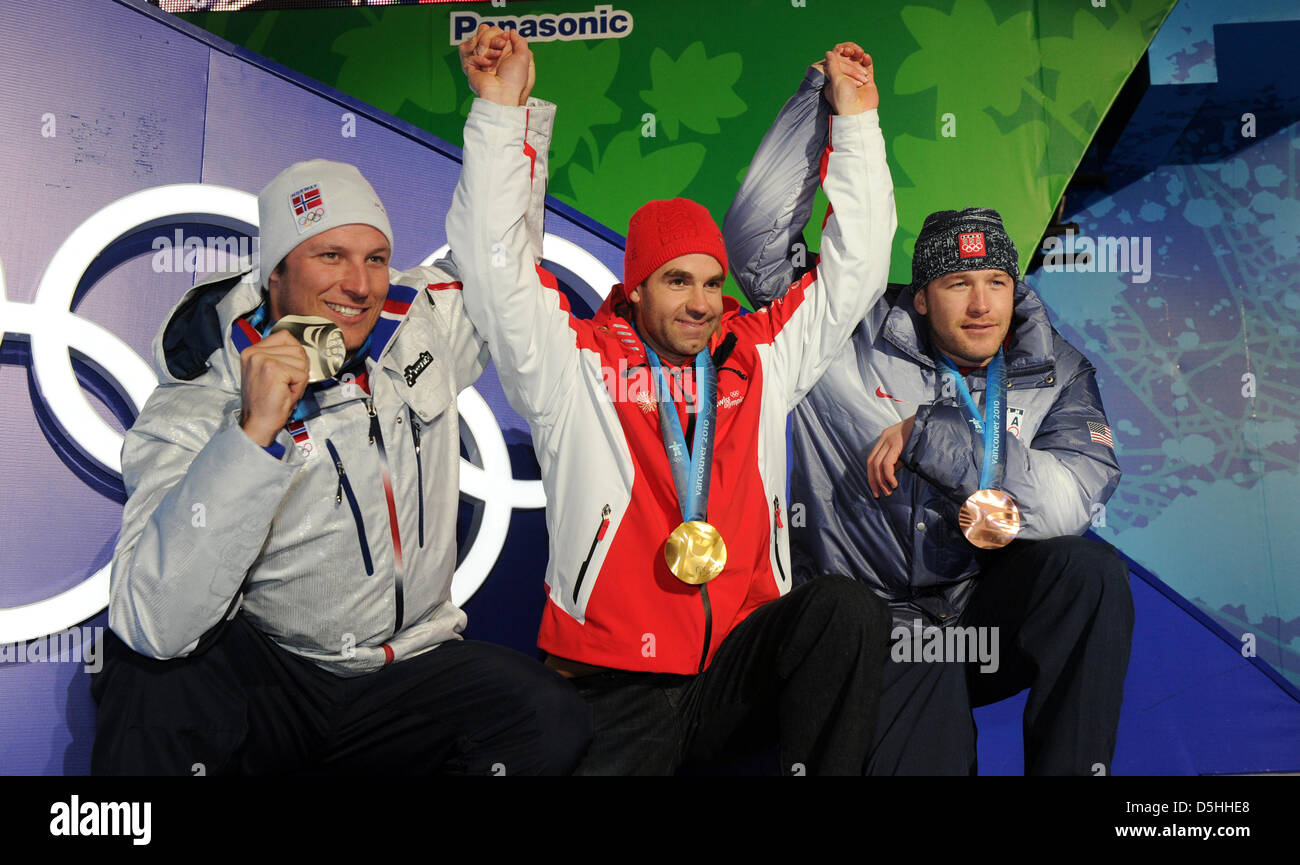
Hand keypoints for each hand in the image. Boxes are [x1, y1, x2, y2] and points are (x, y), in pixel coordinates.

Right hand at [239, 330, 309, 447]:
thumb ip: (279, 356)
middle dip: (298, 369)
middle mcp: (254, 352)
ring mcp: (263, 359)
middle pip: (297, 348)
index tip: (287, 371)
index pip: (285, 336)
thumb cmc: (266, 402)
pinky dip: (299, 387)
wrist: (258, 423)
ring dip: (299, 379)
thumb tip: (301, 349)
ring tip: (284, 389)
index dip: (295, 354)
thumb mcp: (268, 372)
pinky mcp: (274, 369)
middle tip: (285, 385)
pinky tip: (285, 394)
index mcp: (252, 350)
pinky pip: (302, 374)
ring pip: (301, 361)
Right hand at [459, 25, 534, 105]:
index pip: (494, 30)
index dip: (498, 33)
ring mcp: (481, 59)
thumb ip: (520, 41)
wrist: (502, 94)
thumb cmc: (514, 80)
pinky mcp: (471, 65)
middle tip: (498, 52)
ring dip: (486, 49)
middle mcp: (492, 54)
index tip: (505, 40)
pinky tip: (485, 67)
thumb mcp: (524, 57)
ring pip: (475, 39)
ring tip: (492, 62)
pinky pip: (466, 51)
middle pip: (483, 31)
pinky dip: (477, 58)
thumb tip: (511, 31)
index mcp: (504, 51)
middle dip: (491, 39)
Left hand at [823, 42, 876, 114]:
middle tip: (851, 51)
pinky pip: (868, 67)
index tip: (843, 50)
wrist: (858, 113)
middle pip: (847, 60)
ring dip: (858, 56)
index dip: (840, 54)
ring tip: (860, 53)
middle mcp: (845, 79)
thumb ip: (833, 65)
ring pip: (858, 62)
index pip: (836, 62)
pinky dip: (867, 60)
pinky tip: (866, 57)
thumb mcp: (836, 80)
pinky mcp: (867, 81)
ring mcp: (857, 79)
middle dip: (850, 54)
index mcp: (834, 80)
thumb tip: (828, 52)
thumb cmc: (844, 98)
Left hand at [866, 414, 914, 497]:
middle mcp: (884, 438)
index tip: (876, 488)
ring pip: (877, 464)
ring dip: (881, 481)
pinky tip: (894, 484)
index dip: (872, 475)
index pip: (871, 459)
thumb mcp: (906, 448)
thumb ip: (897, 459)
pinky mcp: (896, 444)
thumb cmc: (922, 435)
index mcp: (884, 438)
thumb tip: (890, 474)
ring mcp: (889, 440)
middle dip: (873, 480)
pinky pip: (887, 464)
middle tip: (878, 494)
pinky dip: (888, 476)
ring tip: (888, 491)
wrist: (930, 422)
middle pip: (871, 462)